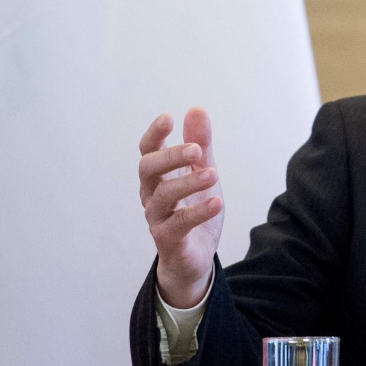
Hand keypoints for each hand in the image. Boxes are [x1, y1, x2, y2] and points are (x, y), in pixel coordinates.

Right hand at [139, 107, 224, 307]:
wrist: (195, 256)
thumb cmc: (194, 210)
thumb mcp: (202, 172)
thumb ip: (200, 145)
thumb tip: (196, 109)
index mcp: (158, 176)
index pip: (148, 151)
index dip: (154, 134)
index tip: (168, 118)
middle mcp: (151, 195)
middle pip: (148, 169)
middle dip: (171, 156)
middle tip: (196, 149)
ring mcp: (157, 218)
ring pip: (163, 196)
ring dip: (188, 182)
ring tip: (213, 173)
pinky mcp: (168, 239)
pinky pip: (179, 224)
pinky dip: (198, 211)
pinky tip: (217, 202)